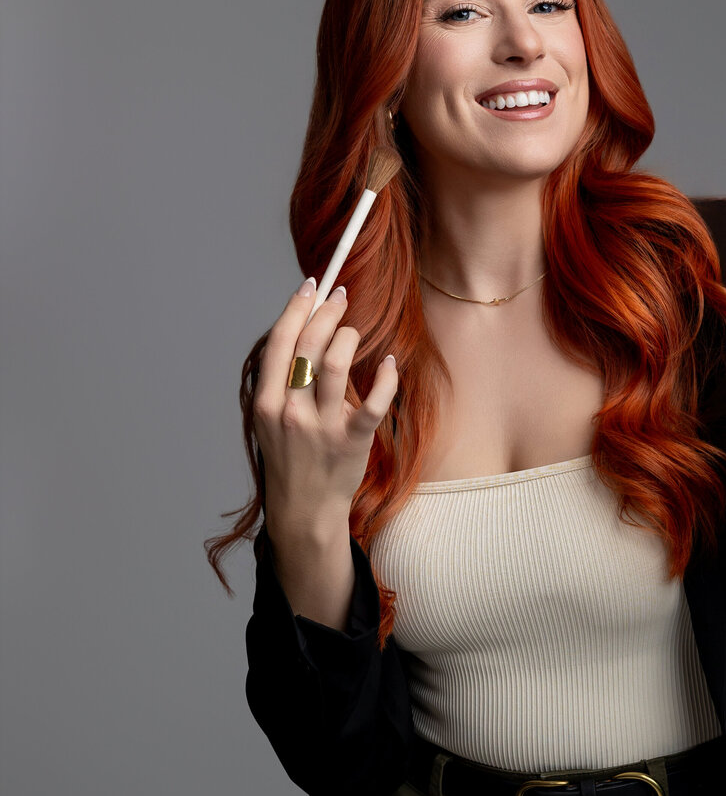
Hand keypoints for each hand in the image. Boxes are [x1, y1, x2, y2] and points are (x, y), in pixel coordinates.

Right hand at [252, 281, 398, 528]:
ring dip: (349, 336)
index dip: (297, 306)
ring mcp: (322, 427)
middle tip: (341, 296)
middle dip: (327, 311)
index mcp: (266, 402)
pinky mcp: (352, 441)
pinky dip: (385, 378)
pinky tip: (389, 364)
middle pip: (308, 345)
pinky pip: (374, 402)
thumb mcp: (271, 418)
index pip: (280, 341)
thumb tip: (304, 328)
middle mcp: (291, 411)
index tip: (312, 285)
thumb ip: (282, 380)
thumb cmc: (290, 458)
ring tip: (353, 331)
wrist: (303, 510)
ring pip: (337, 364)